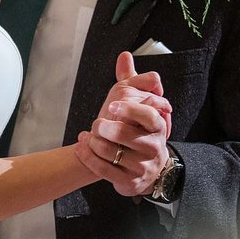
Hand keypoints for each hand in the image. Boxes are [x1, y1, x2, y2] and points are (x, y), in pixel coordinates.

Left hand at [77, 52, 174, 196]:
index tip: (111, 105)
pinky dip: (89, 157)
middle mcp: (154, 148)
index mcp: (158, 127)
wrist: (146, 168)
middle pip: (128, 136)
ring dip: (95, 143)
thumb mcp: (137, 105)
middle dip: (106, 128)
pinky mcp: (130, 183)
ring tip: (88, 136)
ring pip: (113, 154)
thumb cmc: (138, 132)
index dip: (130, 109)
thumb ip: (131, 81)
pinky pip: (104, 170)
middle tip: (96, 124)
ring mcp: (143, 167)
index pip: (149, 115)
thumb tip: (124, 55)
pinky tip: (81, 146)